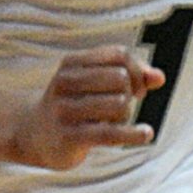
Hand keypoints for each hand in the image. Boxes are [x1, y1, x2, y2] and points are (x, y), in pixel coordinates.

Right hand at [4, 46, 163, 168]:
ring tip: (117, 121)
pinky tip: (146, 134)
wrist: (34, 135)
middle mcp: (64, 83)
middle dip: (131, 92)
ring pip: (119, 104)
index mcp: (71, 64)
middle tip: (125, 105)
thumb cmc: (74, 106)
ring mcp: (65, 110)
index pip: (119, 55)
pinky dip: (134, 134)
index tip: (135, 87)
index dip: (136, 69)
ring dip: (127, 115)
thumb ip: (130, 76)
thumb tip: (159, 78)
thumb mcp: (95, 84)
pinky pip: (111, 133)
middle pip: (120, 78)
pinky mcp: (70, 137)